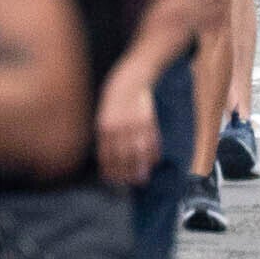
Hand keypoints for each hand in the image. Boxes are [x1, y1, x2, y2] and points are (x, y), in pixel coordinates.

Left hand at [96, 67, 161, 186]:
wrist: (133, 75)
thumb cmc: (116, 94)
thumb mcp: (104, 112)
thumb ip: (106, 133)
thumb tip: (107, 154)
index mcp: (104, 127)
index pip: (107, 155)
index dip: (111, 170)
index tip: (114, 180)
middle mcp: (119, 128)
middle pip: (123, 156)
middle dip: (127, 173)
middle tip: (131, 184)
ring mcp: (135, 124)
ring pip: (138, 151)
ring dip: (141, 166)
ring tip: (144, 177)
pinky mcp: (149, 119)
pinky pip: (152, 139)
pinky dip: (154, 151)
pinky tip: (155, 160)